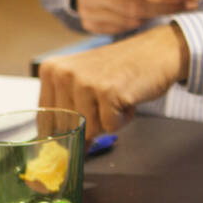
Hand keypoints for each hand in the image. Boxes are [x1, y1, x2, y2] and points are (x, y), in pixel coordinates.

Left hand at [38, 25, 190, 140]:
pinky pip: (110, 127)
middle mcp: (63, 74)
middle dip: (90, 125)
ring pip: (88, 130)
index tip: (76, 134)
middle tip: (105, 106)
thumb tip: (60, 151)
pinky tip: (127, 98)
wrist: (156, 52)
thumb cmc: (121, 69)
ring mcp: (85, 82)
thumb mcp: (84, 83)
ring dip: (108, 122)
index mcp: (51, 71)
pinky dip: (123, 120)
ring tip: (118, 99)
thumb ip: (67, 110)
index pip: (46, 121)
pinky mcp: (108, 92)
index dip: (63, 133)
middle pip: (67, 128)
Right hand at [73, 0, 202, 34]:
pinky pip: (123, 28)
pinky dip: (139, 21)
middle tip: (191, 4)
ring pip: (132, 20)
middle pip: (136, 6)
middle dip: (168, 6)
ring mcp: (85, 10)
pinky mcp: (88, 23)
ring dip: (156, 14)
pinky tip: (144, 10)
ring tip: (168, 3)